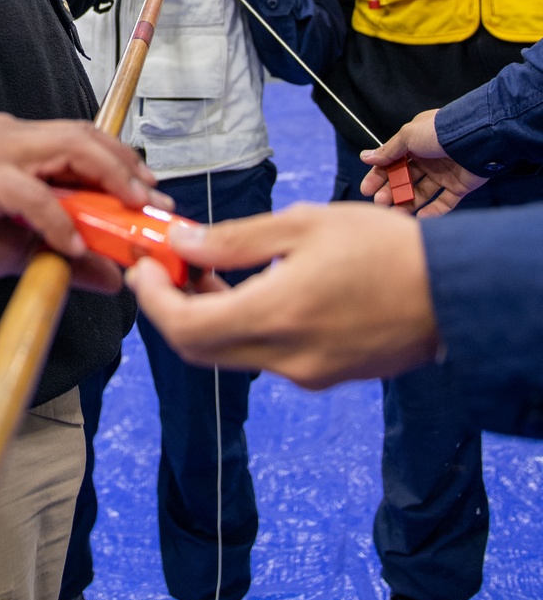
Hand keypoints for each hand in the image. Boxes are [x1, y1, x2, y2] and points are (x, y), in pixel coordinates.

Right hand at [0, 112, 161, 289]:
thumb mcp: (22, 246)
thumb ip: (66, 252)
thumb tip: (112, 275)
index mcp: (23, 143)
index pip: (85, 140)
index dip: (125, 163)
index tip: (154, 195)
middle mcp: (12, 136)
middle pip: (84, 136)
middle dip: (126, 168)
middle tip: (151, 204)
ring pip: (66, 149)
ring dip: (105, 181)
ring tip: (128, 214)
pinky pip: (31, 193)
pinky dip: (58, 219)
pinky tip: (73, 244)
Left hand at [125, 202, 439, 387]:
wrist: (454, 293)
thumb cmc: (385, 249)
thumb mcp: (304, 224)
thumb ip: (235, 239)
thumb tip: (181, 243)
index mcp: (274, 315)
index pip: (184, 326)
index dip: (153, 300)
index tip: (145, 267)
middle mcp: (283, 356)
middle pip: (199, 349)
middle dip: (172, 309)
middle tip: (167, 268)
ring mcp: (304, 372)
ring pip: (231, 353)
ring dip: (208, 317)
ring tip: (211, 270)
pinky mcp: (323, 375)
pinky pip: (265, 356)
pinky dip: (244, 326)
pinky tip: (254, 290)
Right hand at [359, 109, 486, 216]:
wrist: (476, 137)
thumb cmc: (438, 133)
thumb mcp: (408, 137)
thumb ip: (388, 150)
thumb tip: (365, 157)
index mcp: (416, 143)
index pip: (392, 162)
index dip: (378, 176)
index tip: (366, 190)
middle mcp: (429, 159)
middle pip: (405, 179)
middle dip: (391, 192)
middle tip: (380, 203)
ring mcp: (445, 173)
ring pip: (421, 193)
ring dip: (407, 203)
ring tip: (396, 213)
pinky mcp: (459, 187)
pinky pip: (444, 202)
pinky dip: (432, 211)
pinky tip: (419, 217)